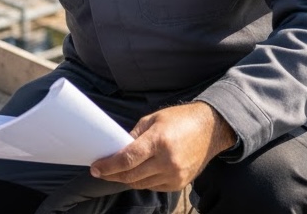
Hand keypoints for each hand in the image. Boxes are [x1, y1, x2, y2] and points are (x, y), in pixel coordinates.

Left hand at [90, 101, 236, 191]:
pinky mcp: (180, 183)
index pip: (127, 159)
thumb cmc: (179, 119)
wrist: (210, 130)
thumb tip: (118, 149)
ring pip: (141, 184)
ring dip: (125, 180)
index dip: (108, 165)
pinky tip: (133, 175)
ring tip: (113, 173)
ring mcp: (175, 175)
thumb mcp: (152, 119)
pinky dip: (141, 181)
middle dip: (112, 175)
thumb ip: (134, 135)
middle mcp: (167, 161)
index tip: (96, 167)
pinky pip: (154, 187)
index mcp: (158, 141)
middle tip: (100, 171)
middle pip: (131, 175)